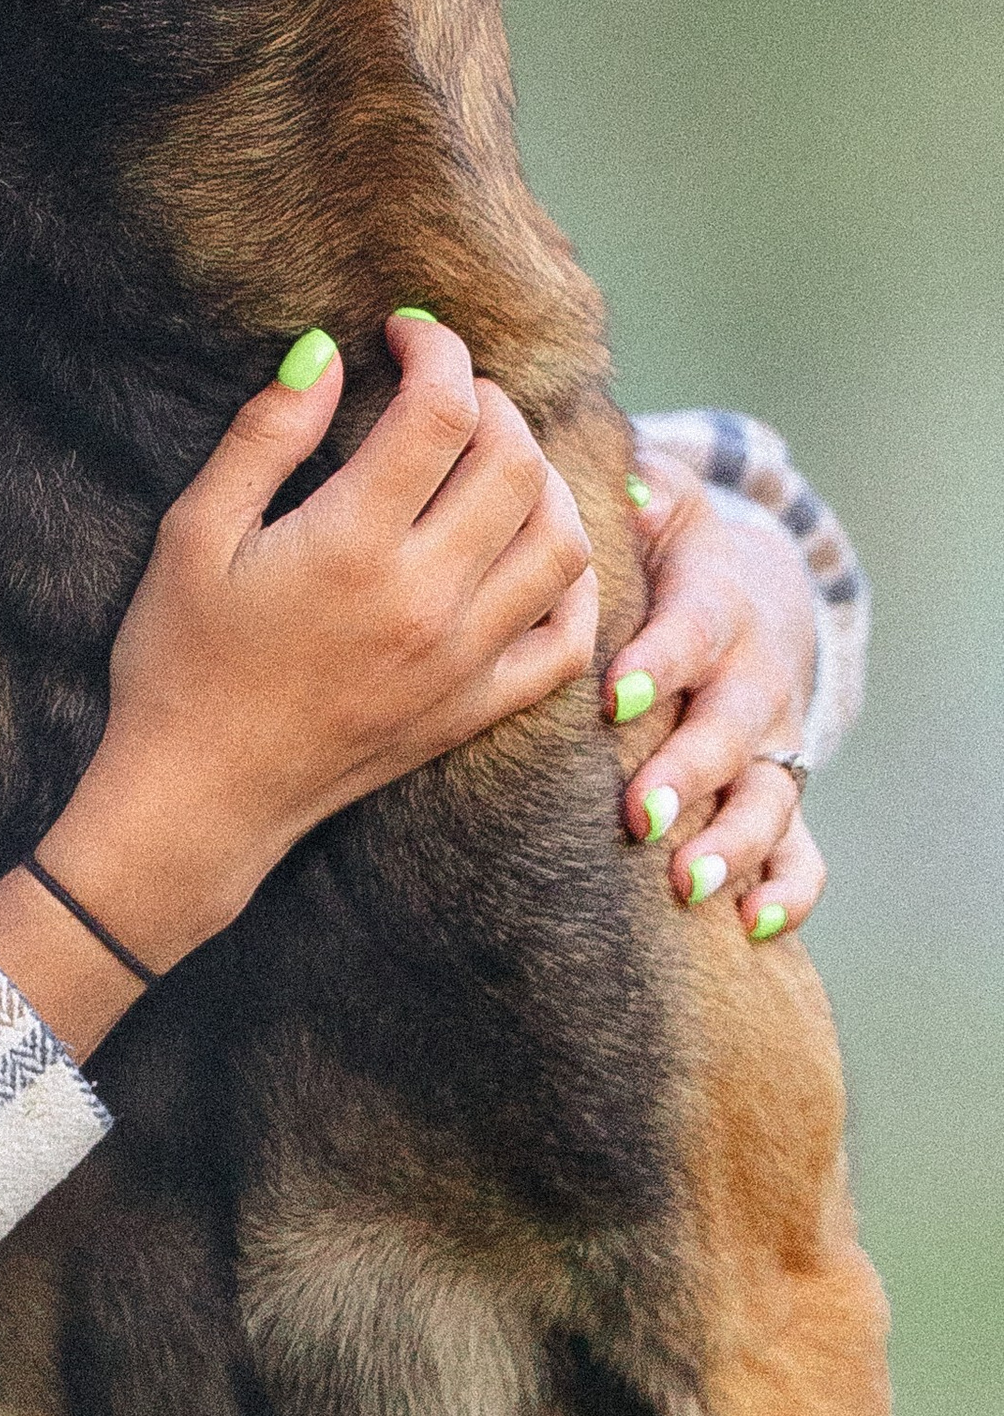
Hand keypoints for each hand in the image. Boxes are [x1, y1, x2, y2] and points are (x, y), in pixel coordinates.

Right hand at [0, 314, 598, 1057]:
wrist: (200, 796)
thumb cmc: (180, 657)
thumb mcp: (195, 532)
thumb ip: (265, 436)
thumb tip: (324, 352)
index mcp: (353, 545)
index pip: (441, 413)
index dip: (435, 350)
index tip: (404, 331)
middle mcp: (426, 599)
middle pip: (515, 463)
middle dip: (490, 399)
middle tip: (443, 386)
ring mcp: (463, 660)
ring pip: (560, 542)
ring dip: (541, 477)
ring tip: (490, 454)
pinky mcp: (474, 709)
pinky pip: (567, 638)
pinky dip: (571, 580)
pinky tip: (532, 546)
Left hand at [602, 446, 823, 939]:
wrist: (749, 592)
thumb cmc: (671, 550)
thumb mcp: (663, 504)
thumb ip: (642, 492)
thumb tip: (624, 488)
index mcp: (713, 605)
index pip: (690, 631)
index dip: (659, 662)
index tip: (614, 695)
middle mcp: (751, 680)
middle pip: (729, 730)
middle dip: (689, 773)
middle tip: (638, 815)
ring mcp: (771, 744)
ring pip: (768, 800)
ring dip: (733, 845)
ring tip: (689, 886)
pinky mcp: (780, 792)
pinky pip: (802, 852)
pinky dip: (787, 890)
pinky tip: (751, 926)